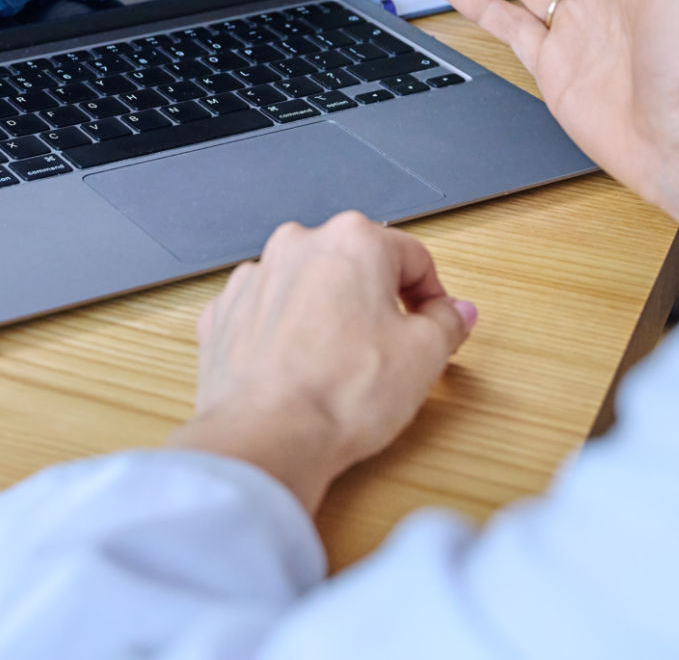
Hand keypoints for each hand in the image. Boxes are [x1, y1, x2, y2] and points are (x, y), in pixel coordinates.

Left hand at [167, 212, 475, 515]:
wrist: (266, 437)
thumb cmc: (339, 394)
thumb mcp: (425, 357)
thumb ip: (447, 323)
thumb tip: (454, 313)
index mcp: (352, 241)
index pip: (413, 257)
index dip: (432, 296)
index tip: (435, 324)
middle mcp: (297, 246)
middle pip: (356, 267)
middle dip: (377, 303)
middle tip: (391, 349)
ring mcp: (254, 279)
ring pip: (308, 289)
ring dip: (328, 317)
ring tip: (340, 367)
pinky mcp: (224, 315)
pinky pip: (268, 315)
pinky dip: (285, 336)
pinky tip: (299, 372)